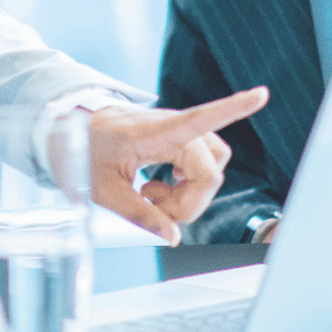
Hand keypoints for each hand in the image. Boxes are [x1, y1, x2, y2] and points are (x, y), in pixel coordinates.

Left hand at [87, 87, 270, 245]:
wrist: (70, 129)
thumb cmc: (84, 151)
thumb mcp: (103, 190)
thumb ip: (139, 214)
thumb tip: (173, 236)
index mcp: (153, 133)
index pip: (200, 118)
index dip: (233, 108)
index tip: (261, 95)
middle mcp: (172, 128)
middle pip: (210, 170)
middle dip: (190, 200)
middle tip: (153, 205)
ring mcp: (176, 132)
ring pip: (211, 166)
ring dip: (192, 190)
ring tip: (155, 194)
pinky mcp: (176, 139)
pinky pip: (200, 163)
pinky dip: (188, 182)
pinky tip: (161, 186)